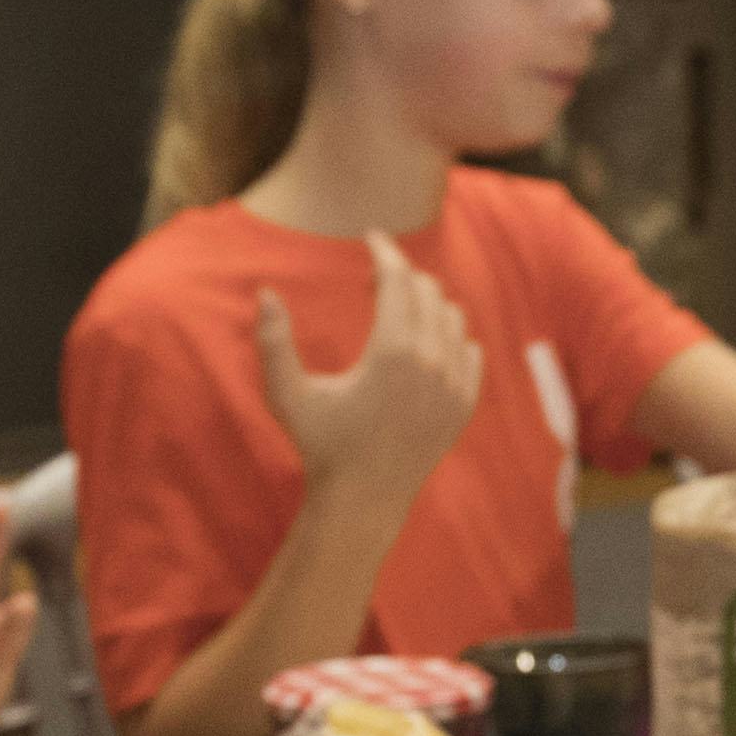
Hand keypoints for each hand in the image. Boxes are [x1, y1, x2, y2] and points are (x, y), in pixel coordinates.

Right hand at [259, 235, 482, 504]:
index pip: (398, 278)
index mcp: (392, 351)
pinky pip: (470, 349)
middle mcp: (433, 363)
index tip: (371, 237)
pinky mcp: (465, 403)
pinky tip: (424, 342)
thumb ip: (273, 342)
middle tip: (373, 279)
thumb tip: (264, 293)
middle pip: (428, 290)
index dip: (384, 250)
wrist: (364, 498)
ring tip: (394, 309)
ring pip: (452, 317)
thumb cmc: (321, 444)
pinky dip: (450, 335)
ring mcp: (455, 384)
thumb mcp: (287, 394)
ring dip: (426, 302)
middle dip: (401, 274)